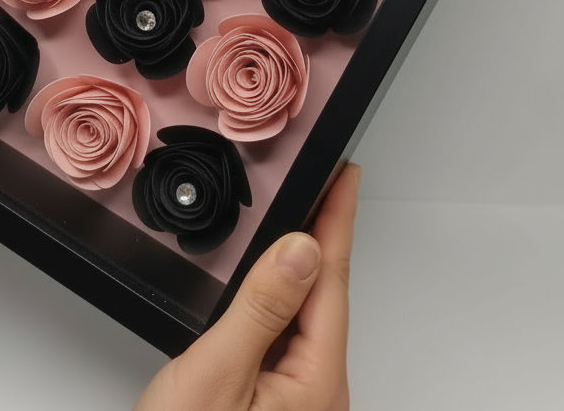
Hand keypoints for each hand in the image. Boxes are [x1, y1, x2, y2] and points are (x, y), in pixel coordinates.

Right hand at [134, 162, 359, 410]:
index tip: (346, 175)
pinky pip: (284, 336)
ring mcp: (295, 404)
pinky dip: (278, 298)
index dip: (337, 220)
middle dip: (326, 235)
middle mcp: (315, 396)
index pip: (330, 281)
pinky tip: (270, 283)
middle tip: (326, 182)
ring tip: (303, 218)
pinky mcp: (271, 406)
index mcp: (315, 385)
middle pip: (325, 295)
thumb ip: (261, 309)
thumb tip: (301, 250)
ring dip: (302, 265)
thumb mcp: (218, 375)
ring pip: (304, 316)